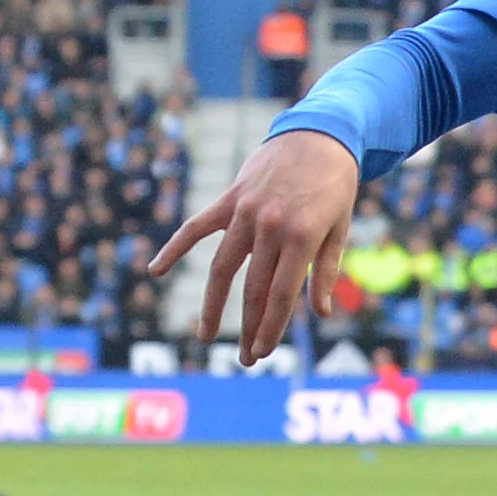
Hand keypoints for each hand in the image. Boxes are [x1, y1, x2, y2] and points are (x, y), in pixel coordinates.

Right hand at [148, 129, 359, 360]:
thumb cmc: (335, 186)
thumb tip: (317, 313)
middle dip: (249, 328)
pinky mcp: (230, 199)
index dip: (271, 329)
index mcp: (302, 238)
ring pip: (222, 267)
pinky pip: (196, 227)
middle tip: (246, 360)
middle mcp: (270, 227)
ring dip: (213, 305)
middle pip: (253, 289)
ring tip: (206, 335)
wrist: (318, 135)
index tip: (263, 353)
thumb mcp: (340, 229)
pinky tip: (156, 271)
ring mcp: (245, 213)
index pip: (281, 296)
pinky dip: (174, 248)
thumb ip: (325, 271)